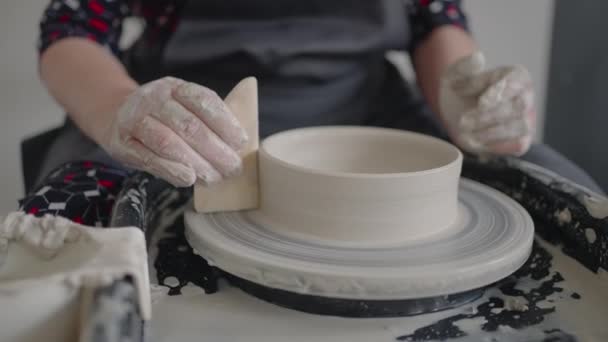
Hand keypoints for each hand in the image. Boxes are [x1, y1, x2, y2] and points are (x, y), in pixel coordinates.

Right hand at [100, 77, 247, 186]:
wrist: (114, 114)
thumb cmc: (161, 116)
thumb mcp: (181, 106)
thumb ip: (207, 119)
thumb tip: (240, 143)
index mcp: (175, 87)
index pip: (204, 101)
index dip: (226, 123)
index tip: (242, 142)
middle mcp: (154, 98)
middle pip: (189, 126)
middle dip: (216, 150)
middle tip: (233, 168)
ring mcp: (135, 119)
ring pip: (169, 142)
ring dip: (196, 163)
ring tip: (214, 178)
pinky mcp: (121, 142)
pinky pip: (148, 158)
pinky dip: (171, 170)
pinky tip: (188, 179)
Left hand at [439, 52, 535, 155]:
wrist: (456, 113)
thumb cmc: (459, 90)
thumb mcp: (453, 76)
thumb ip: (464, 67)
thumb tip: (478, 58)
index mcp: (516, 75)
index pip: (515, 82)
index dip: (499, 93)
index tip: (481, 103)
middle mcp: (526, 96)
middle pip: (519, 107)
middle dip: (489, 116)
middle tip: (463, 121)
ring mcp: (526, 119)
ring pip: (520, 127)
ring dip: (491, 132)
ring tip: (465, 132)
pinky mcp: (521, 140)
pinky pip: (518, 145)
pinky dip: (497, 145)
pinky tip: (476, 141)